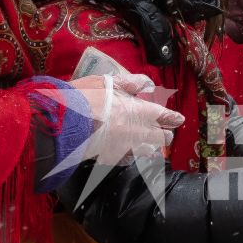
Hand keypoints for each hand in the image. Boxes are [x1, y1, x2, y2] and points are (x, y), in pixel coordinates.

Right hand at [61, 75, 182, 170]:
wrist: (64, 123)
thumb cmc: (85, 98)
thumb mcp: (108, 82)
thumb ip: (130, 83)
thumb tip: (147, 84)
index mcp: (140, 111)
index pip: (164, 115)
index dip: (172, 118)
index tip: (178, 120)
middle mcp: (138, 132)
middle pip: (161, 138)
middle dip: (164, 135)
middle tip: (164, 134)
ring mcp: (126, 148)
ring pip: (147, 151)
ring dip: (150, 148)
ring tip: (150, 147)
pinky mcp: (112, 159)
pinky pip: (128, 160)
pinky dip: (130, 156)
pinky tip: (128, 154)